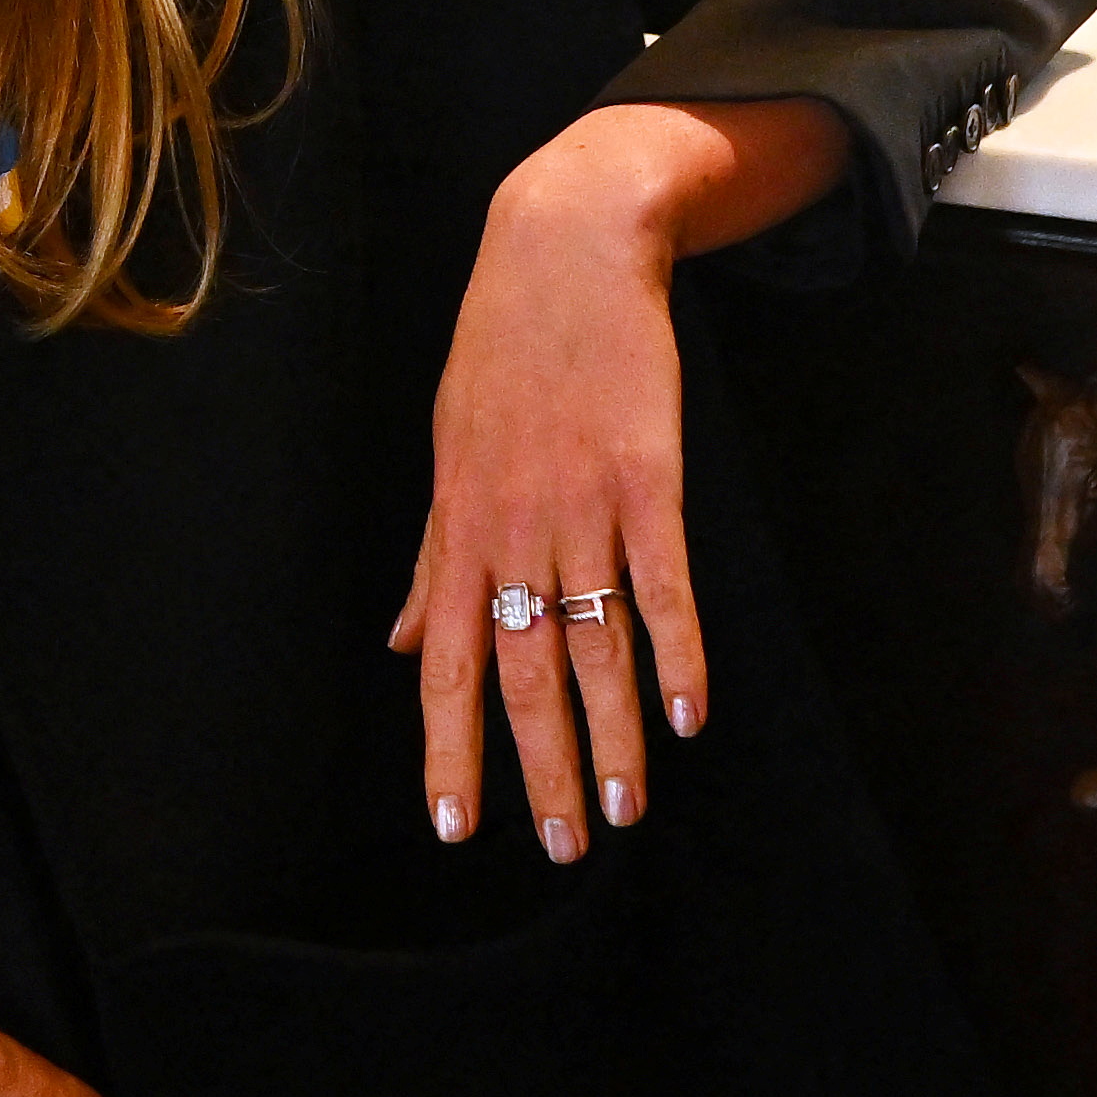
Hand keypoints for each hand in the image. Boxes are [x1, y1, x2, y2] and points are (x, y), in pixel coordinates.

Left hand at [389, 100, 838, 860]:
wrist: (563, 250)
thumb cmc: (502, 356)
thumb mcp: (449, 454)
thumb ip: (435, 559)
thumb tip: (404, 641)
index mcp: (462, 529)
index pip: (449, 663)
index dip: (450, 747)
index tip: (455, 826)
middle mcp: (514, 529)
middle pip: (524, 674)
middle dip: (545, 769)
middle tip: (568, 847)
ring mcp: (582, 505)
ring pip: (595, 644)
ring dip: (616, 735)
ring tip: (628, 811)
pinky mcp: (649, 474)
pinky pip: (663, 580)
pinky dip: (678, 649)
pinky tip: (691, 711)